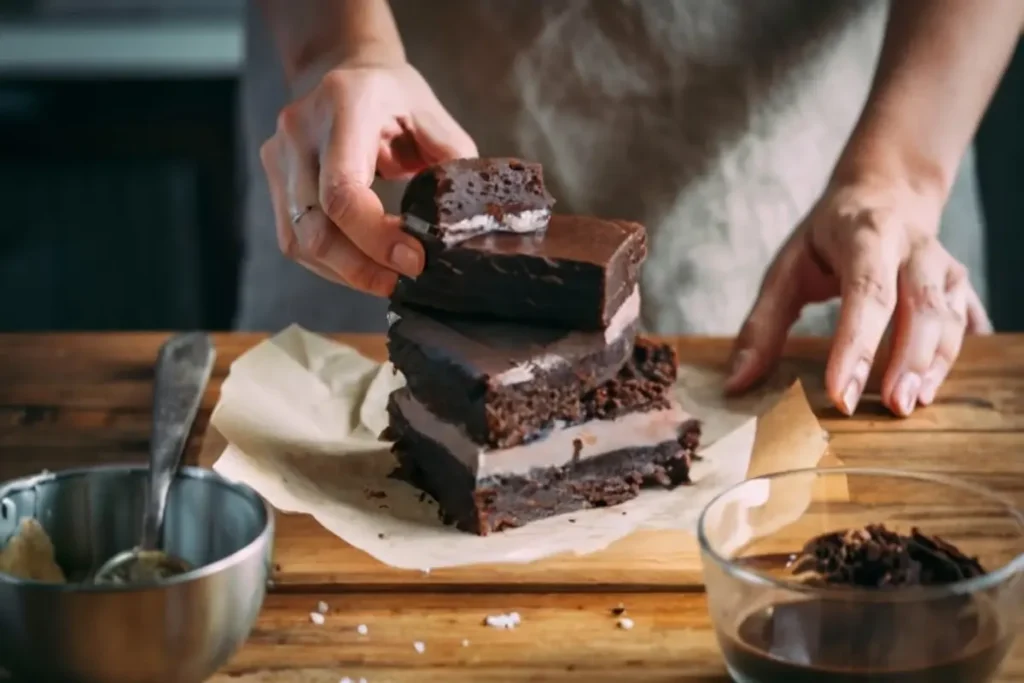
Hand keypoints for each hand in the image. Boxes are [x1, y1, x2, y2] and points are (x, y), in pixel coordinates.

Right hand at [260, 61, 476, 295]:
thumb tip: (463, 221)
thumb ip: (451, 160)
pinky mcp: (274, 181)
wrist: (342, 72)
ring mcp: (279, 157)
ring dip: (346, 272)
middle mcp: (300, 131)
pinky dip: (331, 264)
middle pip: (316, 226)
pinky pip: (295, 239)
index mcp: (344, 107)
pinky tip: (362, 268)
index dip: (375, 238)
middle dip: (361, 268)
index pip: (342, 190)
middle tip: (402, 283)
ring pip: (300, 241)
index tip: (414, 261)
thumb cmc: (393, 96)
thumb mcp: (432, 114)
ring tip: (387, 281)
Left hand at [726, 177, 991, 416]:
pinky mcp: (958, 284)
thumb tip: (736, 384)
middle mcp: (913, 248)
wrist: (884, 194)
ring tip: (912, 403)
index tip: (842, 393)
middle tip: (892, 407)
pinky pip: (965, 321)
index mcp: (866, 236)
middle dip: (907, 360)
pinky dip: (955, 356)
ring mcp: (943, 265)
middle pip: (919, 306)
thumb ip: (762, 326)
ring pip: (948, 316)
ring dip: (935, 364)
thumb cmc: (827, 239)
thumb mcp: (786, 268)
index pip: (865, 294)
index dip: (856, 345)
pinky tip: (938, 386)